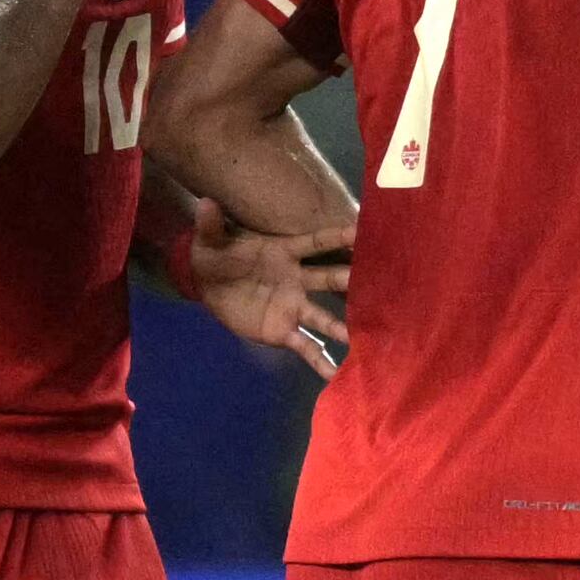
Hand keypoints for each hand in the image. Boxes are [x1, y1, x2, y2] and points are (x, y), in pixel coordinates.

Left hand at [184, 196, 348, 378]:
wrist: (209, 284)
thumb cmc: (217, 254)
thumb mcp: (209, 239)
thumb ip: (211, 224)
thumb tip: (204, 203)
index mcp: (285, 252)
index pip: (315, 243)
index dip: (337, 237)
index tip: (363, 231)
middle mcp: (298, 279)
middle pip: (328, 278)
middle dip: (348, 280)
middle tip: (374, 284)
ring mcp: (294, 306)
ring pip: (323, 317)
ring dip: (342, 327)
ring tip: (363, 338)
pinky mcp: (285, 330)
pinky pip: (307, 346)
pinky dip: (321, 361)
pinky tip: (337, 376)